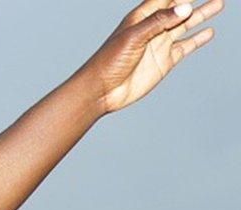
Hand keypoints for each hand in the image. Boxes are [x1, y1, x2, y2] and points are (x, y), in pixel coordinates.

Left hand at [78, 0, 222, 113]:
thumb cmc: (109, 61)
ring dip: (201, 14)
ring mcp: (159, 45)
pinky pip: (185, 47)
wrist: (102, 91)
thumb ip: (159, 22)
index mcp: (141, 17)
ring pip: (185, 25)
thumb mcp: (134, 36)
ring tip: (217, 4)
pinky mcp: (164, 61)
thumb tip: (185, 8)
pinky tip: (209, 32)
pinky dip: (198, 39)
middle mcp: (152, 28)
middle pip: (178, 8)